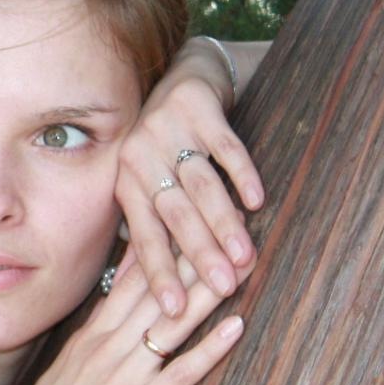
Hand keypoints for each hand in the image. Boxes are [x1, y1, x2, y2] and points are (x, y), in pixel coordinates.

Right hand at [0, 245, 252, 384]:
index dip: (159, 250)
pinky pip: (178, 375)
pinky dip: (209, 349)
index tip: (185, 219)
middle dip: (189, 257)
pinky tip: (237, 326)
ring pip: (169, 324)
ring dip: (206, 291)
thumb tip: (99, 339)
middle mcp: (100, 353)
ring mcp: (117, 381)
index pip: (125, 283)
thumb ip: (80, 360)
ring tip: (241, 260)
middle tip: (225, 223)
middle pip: (153, 293)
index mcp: (84, 345)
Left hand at [115, 40, 264, 317]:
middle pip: (174, 215)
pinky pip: (223, 145)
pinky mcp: (198, 107)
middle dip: (198, 256)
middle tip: (223, 289)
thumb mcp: (144, 181)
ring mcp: (168, 130)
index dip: (158, 275)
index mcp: (125, 182)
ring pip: (200, 185)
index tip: (173, 312)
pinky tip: (258, 200)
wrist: (181, 73)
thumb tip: (140, 290)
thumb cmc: (162, 142)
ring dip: (223, 222)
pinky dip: (241, 172)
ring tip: (246, 256)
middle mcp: (141, 157)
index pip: (143, 237)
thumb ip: (145, 227)